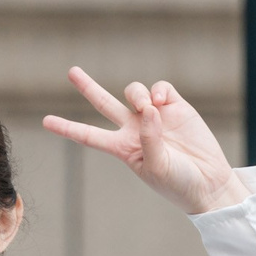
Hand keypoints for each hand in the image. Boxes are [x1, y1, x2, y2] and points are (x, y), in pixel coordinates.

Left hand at [42, 68, 251, 215]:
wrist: (209, 184)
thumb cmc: (178, 183)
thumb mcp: (157, 167)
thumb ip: (149, 138)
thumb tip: (148, 107)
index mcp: (123, 148)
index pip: (89, 135)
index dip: (68, 128)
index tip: (46, 122)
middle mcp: (134, 129)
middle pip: (104, 104)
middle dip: (88, 87)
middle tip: (71, 72)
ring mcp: (154, 116)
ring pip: (133, 91)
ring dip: (136, 94)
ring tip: (148, 107)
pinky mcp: (176, 107)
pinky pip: (160, 88)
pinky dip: (158, 91)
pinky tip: (161, 102)